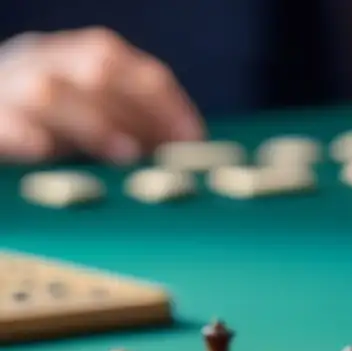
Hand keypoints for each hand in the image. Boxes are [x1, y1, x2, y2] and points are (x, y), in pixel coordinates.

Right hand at [0, 27, 204, 162]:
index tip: (193, 137)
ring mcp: (9, 88)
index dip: (163, 99)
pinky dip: (24, 134)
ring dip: (95, 124)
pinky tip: (43, 150)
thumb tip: (185, 146)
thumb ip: (130, 120)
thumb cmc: (46, 123)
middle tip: (165, 150)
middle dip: (141, 110)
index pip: (122, 62)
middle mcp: (42, 62)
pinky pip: (3, 121)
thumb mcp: (88, 111)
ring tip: (126, 154)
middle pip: (96, 68)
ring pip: (49, 92)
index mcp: (70, 55)